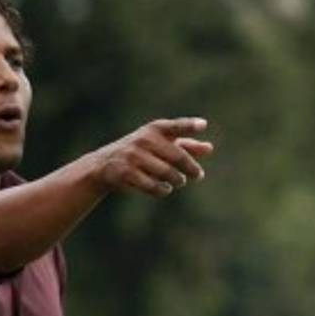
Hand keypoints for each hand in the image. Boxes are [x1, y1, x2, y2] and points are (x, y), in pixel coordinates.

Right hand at [96, 117, 212, 196]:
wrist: (104, 165)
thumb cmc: (141, 152)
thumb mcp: (161, 144)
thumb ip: (185, 145)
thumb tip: (209, 148)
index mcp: (154, 129)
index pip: (175, 126)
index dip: (189, 126)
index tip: (203, 125)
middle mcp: (144, 140)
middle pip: (177, 156)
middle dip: (191, 168)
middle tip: (198, 175)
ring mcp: (134, 156)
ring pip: (166, 173)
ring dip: (177, 180)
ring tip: (179, 181)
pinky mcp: (126, 173)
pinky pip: (153, 186)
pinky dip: (163, 190)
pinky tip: (166, 189)